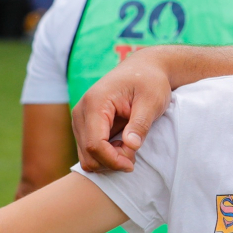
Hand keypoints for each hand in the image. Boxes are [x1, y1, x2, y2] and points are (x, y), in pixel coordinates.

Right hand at [71, 50, 173, 172]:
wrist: (143, 68)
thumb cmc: (150, 81)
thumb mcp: (152, 100)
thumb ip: (141, 124)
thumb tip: (131, 146)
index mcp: (95, 102)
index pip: (95, 144)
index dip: (113, 160)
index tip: (133, 163)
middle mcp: (81, 111)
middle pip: (87, 153)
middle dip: (111, 162)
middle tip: (134, 156)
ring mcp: (81, 119)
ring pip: (86, 155)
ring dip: (108, 160)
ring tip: (130, 149)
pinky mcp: (85, 125)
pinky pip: (89, 150)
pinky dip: (106, 155)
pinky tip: (122, 145)